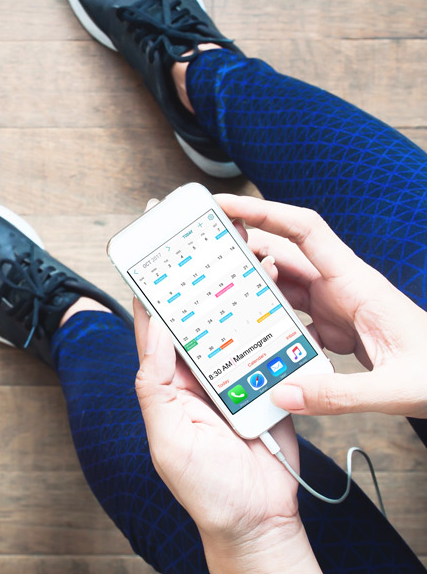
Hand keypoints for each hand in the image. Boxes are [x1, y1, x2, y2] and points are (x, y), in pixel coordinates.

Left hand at [133, 200, 319, 573]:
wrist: (256, 519)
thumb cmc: (204, 487)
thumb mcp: (167, 436)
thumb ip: (155, 384)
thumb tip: (151, 329)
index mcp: (166, 379)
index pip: (154, 321)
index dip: (150, 282)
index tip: (148, 242)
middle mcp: (196, 371)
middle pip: (196, 311)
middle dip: (200, 273)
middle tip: (206, 232)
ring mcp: (231, 374)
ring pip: (232, 320)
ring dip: (238, 288)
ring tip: (247, 252)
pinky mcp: (263, 380)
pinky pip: (265, 342)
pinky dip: (270, 316)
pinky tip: (274, 292)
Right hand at [216, 194, 426, 418]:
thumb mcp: (395, 388)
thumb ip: (339, 395)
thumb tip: (283, 392)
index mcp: (356, 283)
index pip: (304, 230)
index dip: (264, 212)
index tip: (227, 206)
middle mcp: (341, 287)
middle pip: (282, 254)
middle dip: (243, 248)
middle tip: (204, 251)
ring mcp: (335, 305)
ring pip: (282, 283)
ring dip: (252, 285)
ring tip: (217, 292)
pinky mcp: (332, 326)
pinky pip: (290, 313)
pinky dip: (266, 317)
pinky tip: (248, 331)